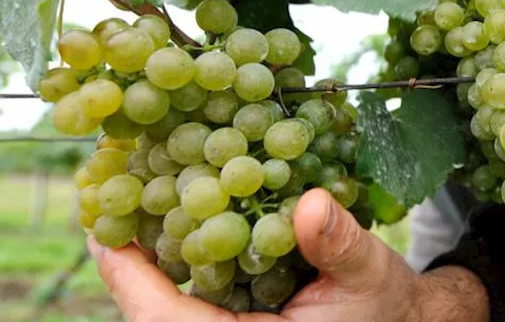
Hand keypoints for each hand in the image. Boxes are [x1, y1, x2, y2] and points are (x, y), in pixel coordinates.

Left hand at [91, 188, 487, 321]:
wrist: (405, 321)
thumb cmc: (386, 307)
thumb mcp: (371, 273)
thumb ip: (339, 243)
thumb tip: (310, 204)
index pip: (168, 320)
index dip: (130, 278)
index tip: (99, 234)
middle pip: (155, 307)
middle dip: (127, 255)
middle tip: (99, 198)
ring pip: (170, 300)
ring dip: (147, 251)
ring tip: (124, 194)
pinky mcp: (240, 313)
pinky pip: (194, 290)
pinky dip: (179, 250)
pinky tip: (170, 209)